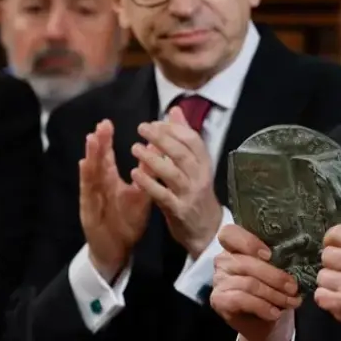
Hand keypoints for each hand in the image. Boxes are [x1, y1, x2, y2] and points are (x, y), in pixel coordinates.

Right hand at [79, 120, 151, 280]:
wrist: (117, 250)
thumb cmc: (126, 221)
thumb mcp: (139, 195)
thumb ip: (145, 174)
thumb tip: (154, 151)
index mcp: (110, 182)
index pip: (107, 158)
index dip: (106, 142)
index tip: (107, 123)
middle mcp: (100, 187)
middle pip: (97, 162)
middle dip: (99, 144)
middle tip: (101, 126)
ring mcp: (93, 199)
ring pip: (91, 174)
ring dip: (91, 157)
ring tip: (92, 140)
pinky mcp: (89, 213)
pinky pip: (88, 195)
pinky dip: (86, 180)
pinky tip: (85, 167)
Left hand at [131, 107, 222, 258]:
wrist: (206, 230)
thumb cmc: (196, 193)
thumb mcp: (195, 165)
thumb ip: (184, 138)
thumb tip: (175, 110)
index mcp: (204, 164)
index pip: (193, 140)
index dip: (174, 129)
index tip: (155, 122)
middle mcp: (200, 177)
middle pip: (182, 154)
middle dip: (162, 139)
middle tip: (141, 128)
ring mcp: (190, 195)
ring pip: (172, 173)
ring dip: (152, 159)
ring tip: (134, 148)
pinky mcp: (179, 210)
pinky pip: (163, 195)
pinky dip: (148, 183)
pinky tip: (134, 174)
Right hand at [210, 224, 302, 340]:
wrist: (264, 323)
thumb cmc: (272, 290)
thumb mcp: (277, 271)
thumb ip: (278, 260)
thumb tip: (295, 257)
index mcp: (236, 246)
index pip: (230, 233)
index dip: (249, 242)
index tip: (269, 255)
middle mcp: (223, 260)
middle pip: (246, 263)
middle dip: (275, 277)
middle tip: (293, 287)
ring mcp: (218, 280)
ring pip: (248, 283)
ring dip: (274, 294)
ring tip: (290, 302)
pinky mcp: (218, 300)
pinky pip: (241, 299)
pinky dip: (262, 306)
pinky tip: (275, 313)